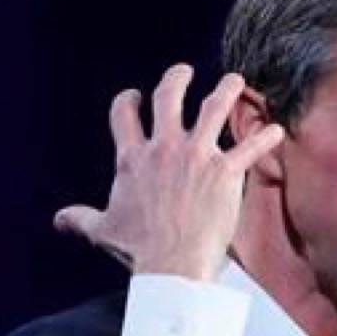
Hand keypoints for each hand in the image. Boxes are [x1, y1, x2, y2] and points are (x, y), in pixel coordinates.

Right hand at [54, 64, 283, 280]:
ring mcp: (197, 156)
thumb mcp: (103, 229)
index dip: (129, 101)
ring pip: (213, 109)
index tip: (136, 96)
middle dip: (177, 78)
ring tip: (236, 81)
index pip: (124, 115)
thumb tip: (59, 219)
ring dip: (226, 91)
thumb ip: (81, 218)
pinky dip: (265, 137)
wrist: (171, 264)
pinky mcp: (226, 172)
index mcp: (132, 158)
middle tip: (184, 71)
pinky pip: (250, 147)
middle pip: (169, 98)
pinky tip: (276, 129)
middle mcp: (163, 149)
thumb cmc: (138, 249)